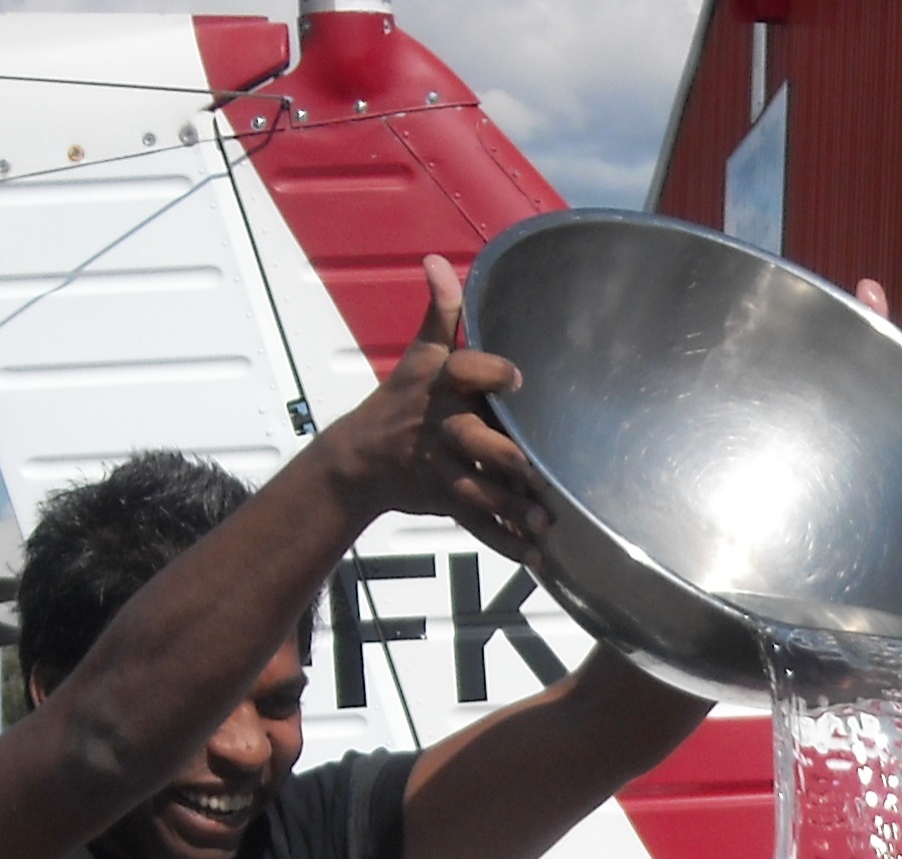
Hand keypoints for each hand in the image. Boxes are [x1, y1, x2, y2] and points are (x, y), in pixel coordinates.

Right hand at [315, 254, 552, 561]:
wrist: (359, 459)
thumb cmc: (400, 400)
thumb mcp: (420, 355)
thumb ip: (440, 312)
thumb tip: (437, 261)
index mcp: (440, 386)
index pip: (464, 372)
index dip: (491, 373)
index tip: (519, 377)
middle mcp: (441, 427)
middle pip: (471, 439)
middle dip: (501, 455)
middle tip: (534, 468)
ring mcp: (442, 468)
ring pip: (477, 489)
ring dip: (509, 506)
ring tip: (542, 520)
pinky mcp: (446, 501)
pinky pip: (476, 524)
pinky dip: (503, 542)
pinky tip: (534, 555)